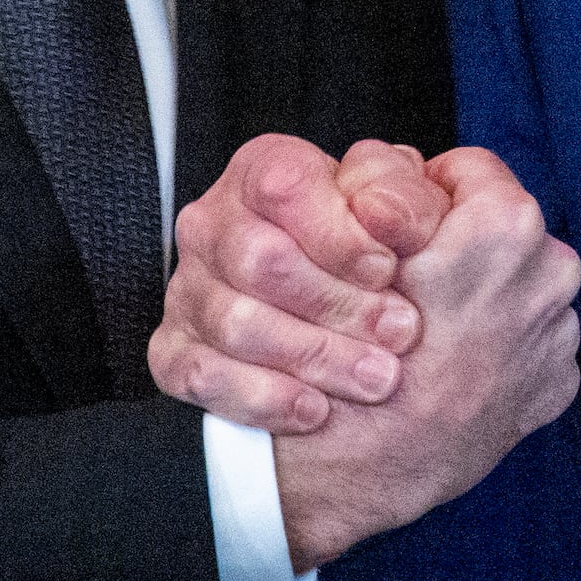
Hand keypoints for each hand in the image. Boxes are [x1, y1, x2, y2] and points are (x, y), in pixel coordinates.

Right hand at [158, 135, 457, 428]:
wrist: (360, 330)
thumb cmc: (379, 259)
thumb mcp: (405, 213)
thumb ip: (403, 197)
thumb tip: (382, 212)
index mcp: (263, 172)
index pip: (284, 186)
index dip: (340, 233)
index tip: (388, 269)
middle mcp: (215, 225)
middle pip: (259, 259)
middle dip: (338, 303)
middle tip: (399, 331)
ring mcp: (189, 290)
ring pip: (237, 323)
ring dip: (316, 356)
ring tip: (377, 377)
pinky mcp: (175, 351)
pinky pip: (203, 376)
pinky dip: (264, 398)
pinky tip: (316, 409)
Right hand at [256, 150, 580, 569]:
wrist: (361, 465)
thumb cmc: (346, 350)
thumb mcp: (352, 241)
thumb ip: (387, 184)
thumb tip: (409, 171)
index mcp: (507, 223)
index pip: (467, 169)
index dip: (420, 195)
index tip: (394, 232)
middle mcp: (551, 272)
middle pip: (501, 230)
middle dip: (461, 247)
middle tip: (407, 287)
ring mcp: (558, 335)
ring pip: (517, 287)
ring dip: (482, 298)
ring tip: (425, 333)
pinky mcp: (555, 386)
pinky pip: (527, 343)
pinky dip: (496, 349)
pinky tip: (450, 369)